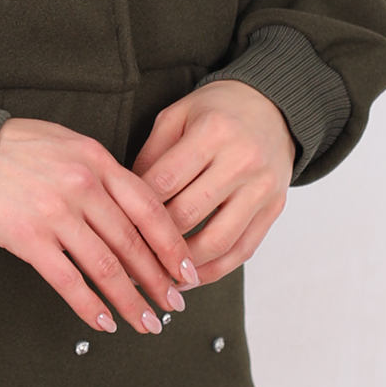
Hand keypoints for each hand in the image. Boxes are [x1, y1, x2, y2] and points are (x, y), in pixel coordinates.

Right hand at [0, 117, 201, 334]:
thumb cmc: (17, 149)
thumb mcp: (70, 145)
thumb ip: (104, 175)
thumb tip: (137, 213)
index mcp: (97, 163)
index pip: (148, 209)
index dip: (172, 245)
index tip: (188, 271)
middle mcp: (82, 188)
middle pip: (132, 244)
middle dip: (158, 280)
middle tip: (174, 305)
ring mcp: (55, 214)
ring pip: (106, 268)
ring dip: (131, 301)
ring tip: (147, 322)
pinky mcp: (28, 238)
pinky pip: (67, 281)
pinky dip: (89, 306)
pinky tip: (105, 323)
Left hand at [128, 80, 294, 284]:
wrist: (273, 108)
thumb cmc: (217, 112)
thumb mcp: (177, 116)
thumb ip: (151, 155)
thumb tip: (125, 203)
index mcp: (213, 132)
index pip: (163, 182)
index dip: (133, 208)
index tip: (112, 227)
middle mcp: (242, 161)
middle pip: (188, 215)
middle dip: (152, 241)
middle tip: (125, 257)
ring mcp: (262, 188)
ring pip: (216, 242)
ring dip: (182, 266)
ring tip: (155, 276)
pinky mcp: (274, 209)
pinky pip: (242, 251)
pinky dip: (213, 271)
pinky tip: (188, 278)